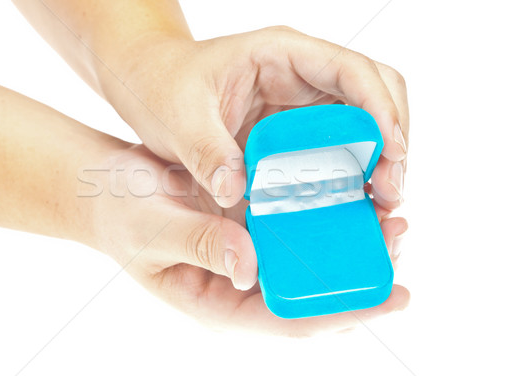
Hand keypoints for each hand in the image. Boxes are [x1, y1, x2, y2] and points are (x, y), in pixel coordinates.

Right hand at [83, 144, 408, 335]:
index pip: (289, 320)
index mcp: (219, 303)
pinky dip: (323, 210)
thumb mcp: (152, 231)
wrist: (109, 187)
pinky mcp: (251, 222)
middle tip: (398, 238)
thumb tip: (251, 267)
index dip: (342, 312)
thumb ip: (198, 245)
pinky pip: (294, 223)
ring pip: (310, 257)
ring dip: (349, 240)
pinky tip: (348, 190)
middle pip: (312, 292)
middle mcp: (242, 283)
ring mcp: (249, 252)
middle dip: (360, 274)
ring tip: (388, 215)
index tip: (391, 297)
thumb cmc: (122, 216)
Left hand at [104, 26, 408, 209]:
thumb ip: (206, 151)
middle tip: (393, 192)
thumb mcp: (178, 116)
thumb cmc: (161, 85)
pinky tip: (353, 203)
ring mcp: (302, 101)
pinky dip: (354, 173)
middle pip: (375, 94)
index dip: (381, 110)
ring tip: (383, 204)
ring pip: (364, 123)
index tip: (392, 155)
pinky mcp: (296, 130)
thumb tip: (236, 192)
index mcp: (281, 53)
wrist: (149, 85)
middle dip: (393, 140)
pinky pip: (339, 147)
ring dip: (380, 161)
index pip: (351, 70)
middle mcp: (302, 74)